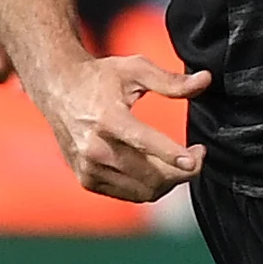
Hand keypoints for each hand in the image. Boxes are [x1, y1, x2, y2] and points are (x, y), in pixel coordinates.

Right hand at [37, 54, 208, 200]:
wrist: (57, 88)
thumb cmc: (99, 78)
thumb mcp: (134, 69)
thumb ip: (171, 81)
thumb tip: (206, 80)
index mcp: (106, 119)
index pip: (144, 143)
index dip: (173, 155)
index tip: (196, 158)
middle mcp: (94, 148)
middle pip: (149, 175)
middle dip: (182, 171)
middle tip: (198, 156)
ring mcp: (89, 168)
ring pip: (143, 190)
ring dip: (170, 182)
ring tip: (182, 164)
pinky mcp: (87, 180)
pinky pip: (130, 194)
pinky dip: (150, 187)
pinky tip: (159, 169)